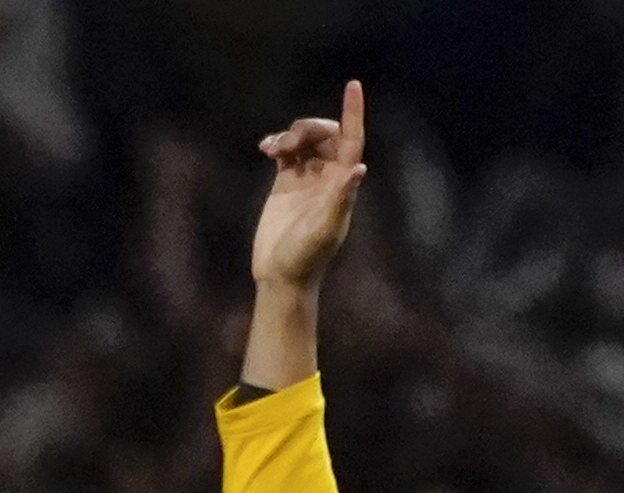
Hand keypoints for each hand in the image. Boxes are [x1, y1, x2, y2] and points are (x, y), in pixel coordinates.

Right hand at [250, 84, 368, 292]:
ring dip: (290, 135)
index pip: (352, 140)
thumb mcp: (324, 229)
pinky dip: (276, 143)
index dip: (354, 112)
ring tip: (272, 149)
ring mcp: (306, 179)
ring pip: (304, 140)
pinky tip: (265, 148)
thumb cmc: (305, 257)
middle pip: (325, 134)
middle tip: (287, 143)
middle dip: (308, 128)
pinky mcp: (285, 184)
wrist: (281, 275)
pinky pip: (285, 152)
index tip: (353, 85)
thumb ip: (340, 199)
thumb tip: (358, 169)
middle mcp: (328, 178)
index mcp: (342, 184)